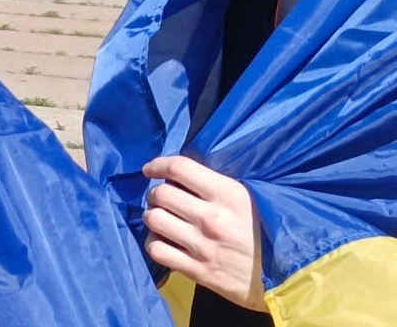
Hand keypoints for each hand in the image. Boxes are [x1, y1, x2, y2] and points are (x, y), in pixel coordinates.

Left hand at [142, 155, 267, 311]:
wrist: (291, 279)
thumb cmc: (270, 233)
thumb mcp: (253, 199)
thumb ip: (219, 185)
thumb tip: (182, 173)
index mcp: (229, 194)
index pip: (179, 168)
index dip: (158, 165)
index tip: (151, 169)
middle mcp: (212, 218)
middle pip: (160, 194)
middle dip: (155, 193)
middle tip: (162, 198)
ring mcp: (203, 246)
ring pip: (154, 219)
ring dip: (153, 216)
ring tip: (162, 218)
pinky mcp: (198, 271)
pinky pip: (157, 250)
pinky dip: (154, 242)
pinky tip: (164, 240)